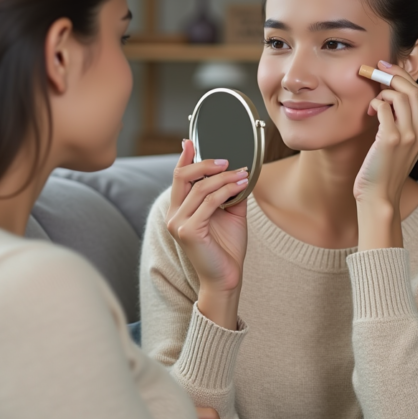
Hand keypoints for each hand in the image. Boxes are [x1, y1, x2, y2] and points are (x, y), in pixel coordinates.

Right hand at [166, 140, 248, 327]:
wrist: (227, 277)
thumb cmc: (226, 248)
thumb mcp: (229, 213)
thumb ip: (228, 192)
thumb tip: (239, 170)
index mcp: (179, 210)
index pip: (178, 178)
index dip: (184, 158)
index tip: (190, 141)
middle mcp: (174, 215)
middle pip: (183, 177)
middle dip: (205, 163)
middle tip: (226, 160)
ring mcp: (178, 223)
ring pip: (200, 188)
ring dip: (224, 177)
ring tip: (243, 173)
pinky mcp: (188, 231)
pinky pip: (209, 202)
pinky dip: (226, 190)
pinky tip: (240, 185)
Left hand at [353, 60, 417, 206]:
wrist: (379, 196)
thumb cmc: (383, 170)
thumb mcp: (399, 144)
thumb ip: (400, 122)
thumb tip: (388, 96)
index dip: (403, 76)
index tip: (387, 68)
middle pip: (413, 89)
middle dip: (394, 74)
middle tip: (376, 69)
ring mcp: (408, 135)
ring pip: (400, 95)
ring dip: (383, 91)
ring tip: (373, 102)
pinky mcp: (391, 139)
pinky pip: (384, 107)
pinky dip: (375, 104)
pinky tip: (370, 112)